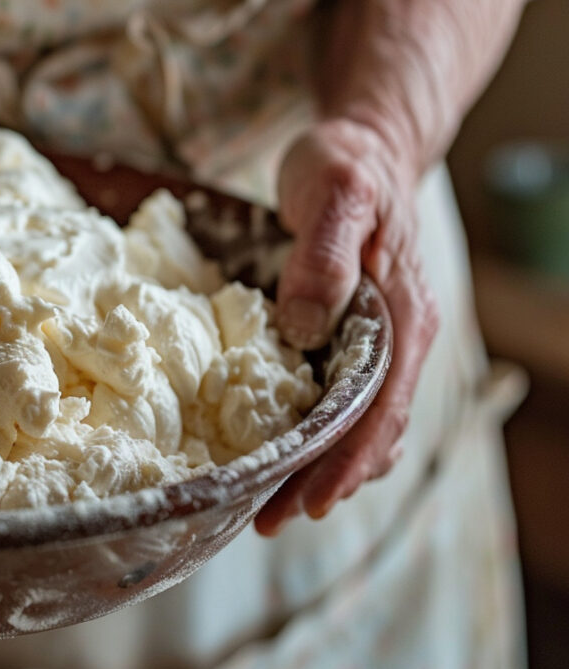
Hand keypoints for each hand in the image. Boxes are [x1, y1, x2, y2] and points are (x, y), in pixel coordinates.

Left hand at [254, 119, 438, 534]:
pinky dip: (318, 437)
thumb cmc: (346, 167)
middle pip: (370, 432)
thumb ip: (324, 256)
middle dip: (323, 482)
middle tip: (266, 520)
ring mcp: (379, 343)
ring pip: (360, 425)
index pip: (380, 410)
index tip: (306, 501)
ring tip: (267, 503)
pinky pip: (344, 402)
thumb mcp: (334, 195)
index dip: (345, 462)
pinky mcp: (353, 338)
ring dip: (319, 469)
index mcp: (402, 317)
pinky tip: (281, 453)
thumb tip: (306, 325)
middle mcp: (399, 340)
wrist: (361, 148)